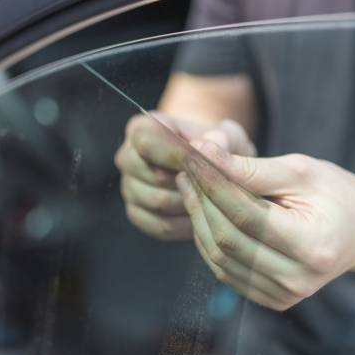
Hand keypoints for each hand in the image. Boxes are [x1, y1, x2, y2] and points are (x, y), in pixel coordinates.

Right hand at [115, 113, 254, 239]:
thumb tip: (206, 149)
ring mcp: (128, 187)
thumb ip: (221, 139)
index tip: (205, 164)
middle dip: (189, 183)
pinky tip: (205, 216)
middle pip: (154, 177)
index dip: (178, 155)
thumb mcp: (227, 135)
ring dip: (190, 204)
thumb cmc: (219, 145)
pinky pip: (160, 225)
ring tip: (213, 200)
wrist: (210, 163)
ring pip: (158, 203)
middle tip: (215, 185)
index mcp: (141, 129)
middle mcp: (127, 156)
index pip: (147, 143)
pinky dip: (186, 225)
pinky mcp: (137, 213)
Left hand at [176, 141, 354, 309]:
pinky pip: (225, 271)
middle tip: (185, 171)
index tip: (193, 157)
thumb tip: (205, 154)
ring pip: (219, 258)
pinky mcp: (272, 300)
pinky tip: (205, 212)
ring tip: (191, 187)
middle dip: (200, 201)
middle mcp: (298, 279)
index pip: (245, 215)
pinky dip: (209, 240)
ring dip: (198, 220)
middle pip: (227, 239)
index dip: (213, 184)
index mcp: (313, 245)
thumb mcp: (300, 171)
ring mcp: (284, 295)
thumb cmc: (334, 193)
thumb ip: (252, 168)